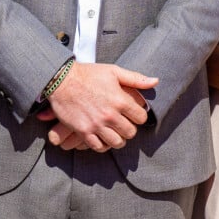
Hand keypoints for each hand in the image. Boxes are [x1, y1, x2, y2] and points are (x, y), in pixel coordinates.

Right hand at [36, 62, 157, 152]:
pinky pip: (99, 147)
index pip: (141, 117)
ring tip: (115, 131)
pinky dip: (103, 144)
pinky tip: (103, 136)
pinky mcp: (84, 132)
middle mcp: (110, 115)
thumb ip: (136, 79)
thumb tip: (155, 81)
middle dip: (130, 128)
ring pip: (117, 143)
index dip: (139, 115)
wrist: (62, 80)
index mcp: (120, 100)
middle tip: (124, 123)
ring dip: (118, 138)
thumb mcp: (114, 71)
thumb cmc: (89, 74)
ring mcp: (97, 125)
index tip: (134, 113)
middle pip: (131, 133)